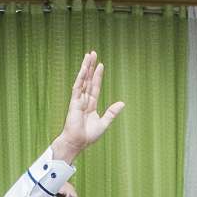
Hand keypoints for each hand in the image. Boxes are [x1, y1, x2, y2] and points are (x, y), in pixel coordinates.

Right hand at [48, 51, 124, 165]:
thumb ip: (112, 112)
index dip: (98, 75)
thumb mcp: (104, 123)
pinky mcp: (74, 101)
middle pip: (89, 79)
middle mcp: (84, 100)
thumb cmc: (88, 136)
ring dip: (86, 67)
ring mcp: (79, 99)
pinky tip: (84, 68)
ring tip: (89, 55)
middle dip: (91, 66)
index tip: (100, 65)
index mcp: (91, 104)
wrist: (78, 142)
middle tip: (93, 53)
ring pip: (83, 79)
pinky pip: (78, 86)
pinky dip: (81, 77)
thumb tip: (122, 103)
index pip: (95, 86)